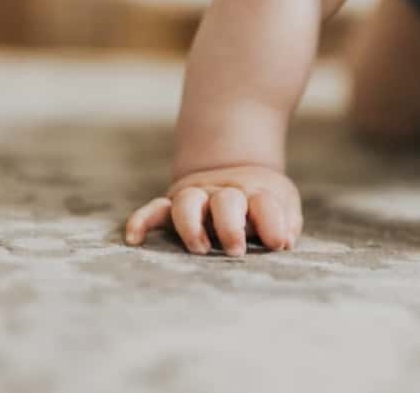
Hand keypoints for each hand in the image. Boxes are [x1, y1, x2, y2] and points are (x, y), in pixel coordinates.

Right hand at [125, 166, 302, 255]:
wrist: (238, 170)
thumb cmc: (264, 202)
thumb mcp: (284, 205)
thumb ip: (286, 223)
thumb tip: (284, 241)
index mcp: (256, 194)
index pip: (264, 203)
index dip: (272, 222)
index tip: (278, 244)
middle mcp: (224, 193)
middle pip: (225, 201)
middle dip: (229, 225)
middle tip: (236, 250)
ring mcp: (197, 197)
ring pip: (187, 203)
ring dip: (191, 224)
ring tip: (200, 249)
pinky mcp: (173, 204)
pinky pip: (154, 210)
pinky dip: (141, 221)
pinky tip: (134, 239)